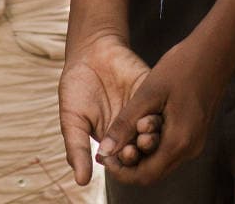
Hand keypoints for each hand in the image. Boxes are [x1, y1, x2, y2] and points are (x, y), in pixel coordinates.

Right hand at [60, 33, 151, 185]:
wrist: (89, 53)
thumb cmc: (77, 88)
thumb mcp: (72, 120)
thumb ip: (77, 149)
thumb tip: (81, 181)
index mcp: (115, 142)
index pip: (125, 162)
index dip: (126, 164)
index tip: (119, 157)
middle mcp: (133, 132)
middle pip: (145, 152)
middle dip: (142, 154)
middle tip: (133, 147)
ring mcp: (145, 114)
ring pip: (156, 135)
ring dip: (152, 139)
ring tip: (143, 131)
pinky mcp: (155, 98)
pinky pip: (162, 112)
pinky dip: (157, 119)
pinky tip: (148, 117)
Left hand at [101, 33, 228, 183]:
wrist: (214, 53)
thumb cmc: (180, 68)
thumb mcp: (146, 94)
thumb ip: (125, 124)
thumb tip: (104, 151)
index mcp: (179, 142)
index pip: (146, 176)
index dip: (121, 173)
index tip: (101, 158)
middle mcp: (190, 149)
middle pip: (153, 173)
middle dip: (127, 165)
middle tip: (106, 149)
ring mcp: (195, 142)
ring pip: (161, 162)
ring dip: (138, 155)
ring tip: (116, 138)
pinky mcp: (195, 132)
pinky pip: (169, 149)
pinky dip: (150, 145)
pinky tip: (134, 129)